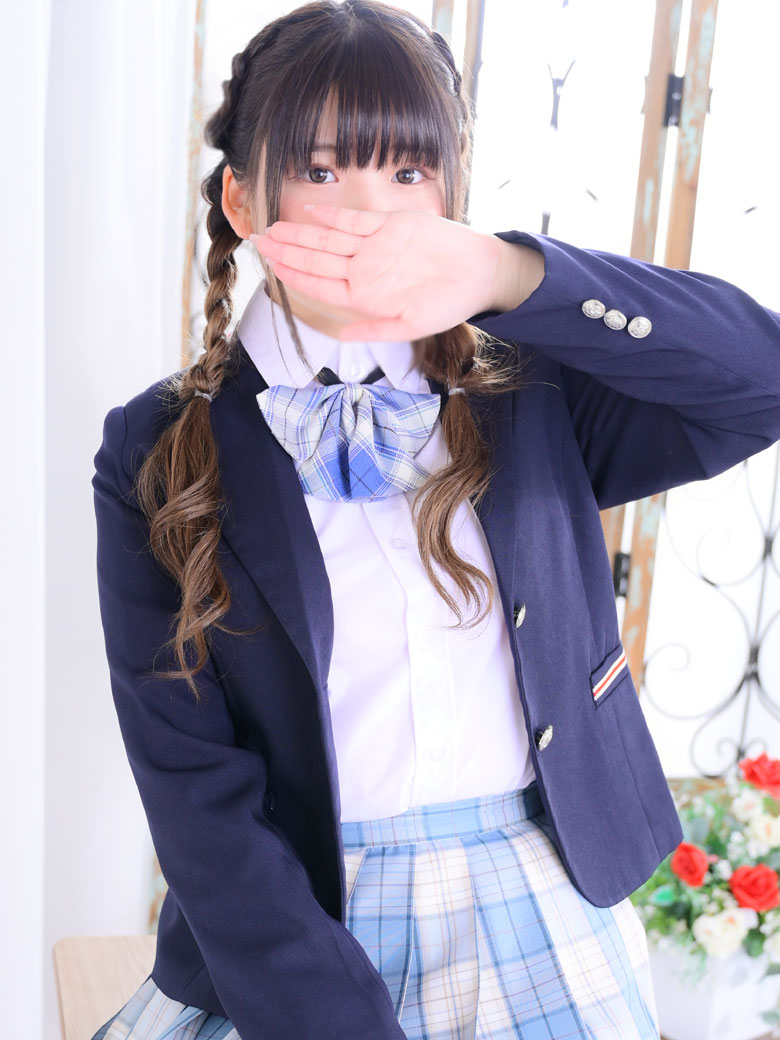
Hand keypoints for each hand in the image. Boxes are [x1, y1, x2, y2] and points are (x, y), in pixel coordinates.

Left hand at [250, 205, 542, 340]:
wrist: (479, 274)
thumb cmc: (448, 305)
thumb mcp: (411, 326)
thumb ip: (374, 330)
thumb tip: (341, 338)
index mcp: (364, 296)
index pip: (318, 285)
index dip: (293, 274)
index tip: (270, 266)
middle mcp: (364, 271)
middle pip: (316, 260)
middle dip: (286, 251)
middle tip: (258, 241)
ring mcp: (375, 247)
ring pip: (328, 239)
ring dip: (300, 233)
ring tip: (273, 228)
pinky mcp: (390, 226)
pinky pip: (355, 221)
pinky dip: (332, 217)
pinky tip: (310, 213)